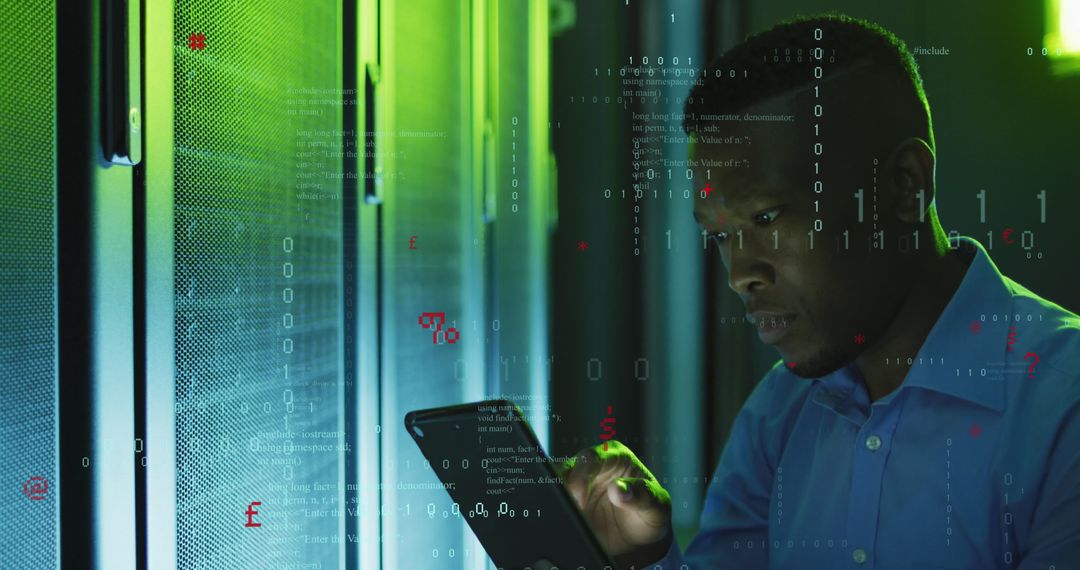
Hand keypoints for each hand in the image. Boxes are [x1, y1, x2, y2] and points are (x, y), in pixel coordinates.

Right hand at [559, 440, 672, 568]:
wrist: (641, 539)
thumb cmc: (651, 513)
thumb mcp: (657, 505)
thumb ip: (642, 495)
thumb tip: (618, 490)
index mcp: (616, 456)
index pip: (591, 458)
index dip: (581, 476)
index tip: (579, 500)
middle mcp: (594, 467)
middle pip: (567, 469)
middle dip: (562, 489)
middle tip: (566, 510)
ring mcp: (579, 484)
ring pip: (556, 485)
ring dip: (557, 501)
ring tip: (563, 519)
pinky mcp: (569, 502)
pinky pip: (556, 503)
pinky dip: (556, 512)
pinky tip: (562, 523)